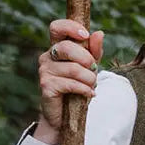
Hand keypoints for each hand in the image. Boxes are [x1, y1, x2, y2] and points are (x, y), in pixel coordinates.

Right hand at [35, 19, 104, 143]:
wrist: (65, 117)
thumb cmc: (77, 88)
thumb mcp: (89, 68)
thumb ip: (94, 51)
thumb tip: (99, 33)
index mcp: (57, 47)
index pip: (57, 27)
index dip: (70, 27)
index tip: (85, 35)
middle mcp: (47, 56)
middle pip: (67, 47)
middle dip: (86, 59)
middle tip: (94, 70)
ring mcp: (45, 71)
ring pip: (73, 68)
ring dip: (89, 78)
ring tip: (92, 85)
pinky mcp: (46, 86)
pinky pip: (70, 83)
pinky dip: (84, 89)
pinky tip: (89, 94)